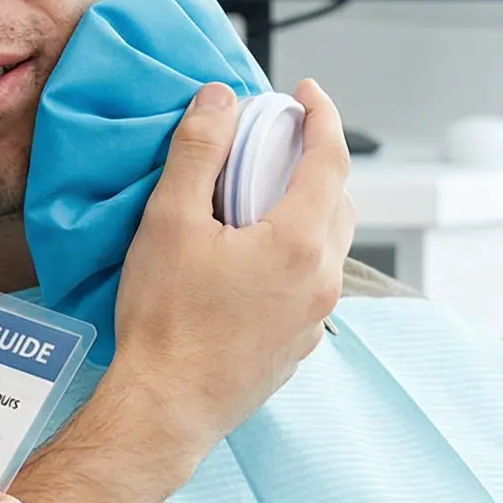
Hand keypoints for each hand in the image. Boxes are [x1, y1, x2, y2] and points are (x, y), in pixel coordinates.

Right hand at [90, 78, 354, 475]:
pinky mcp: (297, 346)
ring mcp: (313, 319)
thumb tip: (219, 100)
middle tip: (279, 143)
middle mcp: (321, 280)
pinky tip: (253, 258)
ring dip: (307, 211)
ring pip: (328, 246)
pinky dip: (295, 254)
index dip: (322, 117)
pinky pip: (311, 283)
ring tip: (264, 198)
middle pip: (338, 201)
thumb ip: (198, 152)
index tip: (306, 94)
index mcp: (299, 242)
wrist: (165, 409)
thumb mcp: (169, 221)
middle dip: (316, 163)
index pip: (331, 159)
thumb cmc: (164, 320)